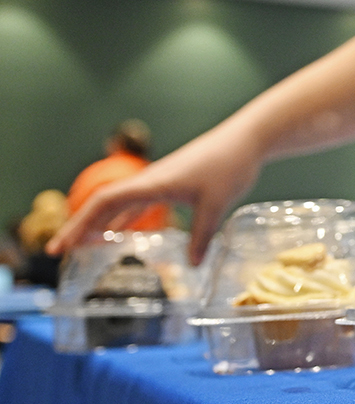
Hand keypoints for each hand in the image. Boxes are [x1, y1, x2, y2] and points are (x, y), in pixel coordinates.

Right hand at [48, 124, 263, 264]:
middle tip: (60, 252)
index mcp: (152, 183)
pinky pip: (139, 202)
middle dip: (80, 227)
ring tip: (83, 246)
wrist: (246, 139)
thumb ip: (203, 236)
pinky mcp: (171, 181)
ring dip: (100, 222)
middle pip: (104, 203)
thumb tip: (194, 265)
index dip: (79, 224)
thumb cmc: (229, 166)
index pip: (104, 202)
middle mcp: (149, 180)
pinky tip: (121, 232)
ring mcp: (159, 180)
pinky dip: (125, 217)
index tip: (60, 246)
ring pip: (120, 203)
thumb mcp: (216, 205)